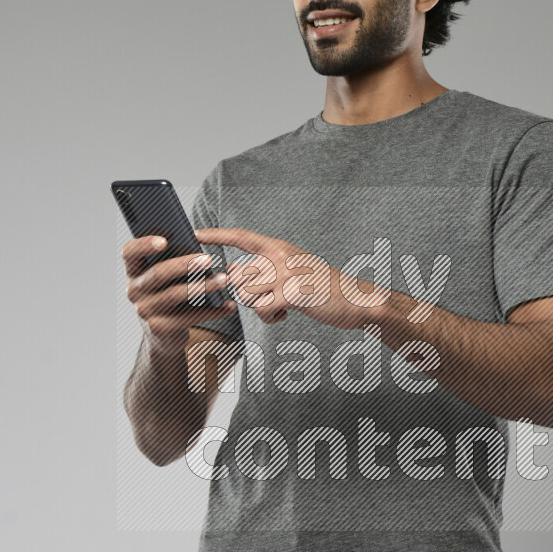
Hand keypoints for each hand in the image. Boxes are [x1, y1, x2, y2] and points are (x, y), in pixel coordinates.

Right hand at [121, 234, 237, 353]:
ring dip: (202, 286)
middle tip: (209, 259)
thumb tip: (197, 245)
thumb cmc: (169, 294)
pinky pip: (188, 317)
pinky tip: (228, 305)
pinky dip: (212, 311)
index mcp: (134, 270)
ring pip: (175, 295)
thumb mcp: (166, 278)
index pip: (129, 252)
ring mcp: (144, 310)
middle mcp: (134, 290)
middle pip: (157, 273)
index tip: (165, 241)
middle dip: (184, 265)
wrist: (163, 336)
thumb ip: (172, 261)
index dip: (144, 245)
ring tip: (224, 280)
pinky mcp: (159, 328)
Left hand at [195, 227, 393, 330]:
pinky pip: (261, 309)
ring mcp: (287, 274)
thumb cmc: (324, 288)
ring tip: (279, 308)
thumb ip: (266, 268)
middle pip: (239, 275)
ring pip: (247, 293)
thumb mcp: (295, 270)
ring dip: (259, 307)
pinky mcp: (292, 293)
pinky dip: (269, 317)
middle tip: (268, 299)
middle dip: (247, 293)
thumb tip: (234, 269)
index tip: (197, 234)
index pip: (243, 237)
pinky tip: (284, 315)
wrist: (355, 300)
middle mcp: (281, 257)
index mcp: (281, 248)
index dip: (218, 235)